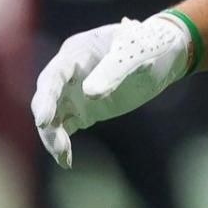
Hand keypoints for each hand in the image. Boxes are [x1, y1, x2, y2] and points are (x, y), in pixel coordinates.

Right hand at [30, 14, 191, 167]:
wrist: (164, 56)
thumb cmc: (149, 46)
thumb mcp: (136, 53)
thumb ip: (115, 71)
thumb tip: (90, 94)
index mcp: (78, 51)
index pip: (54, 75)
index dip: (46, 98)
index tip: (43, 120)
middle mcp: (69, 73)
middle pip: (47, 98)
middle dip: (47, 122)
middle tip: (58, 146)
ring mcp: (74, 93)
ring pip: (53, 117)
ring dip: (54, 138)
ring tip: (64, 158)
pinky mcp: (82, 111)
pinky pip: (65, 128)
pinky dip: (63, 144)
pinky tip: (66, 161)